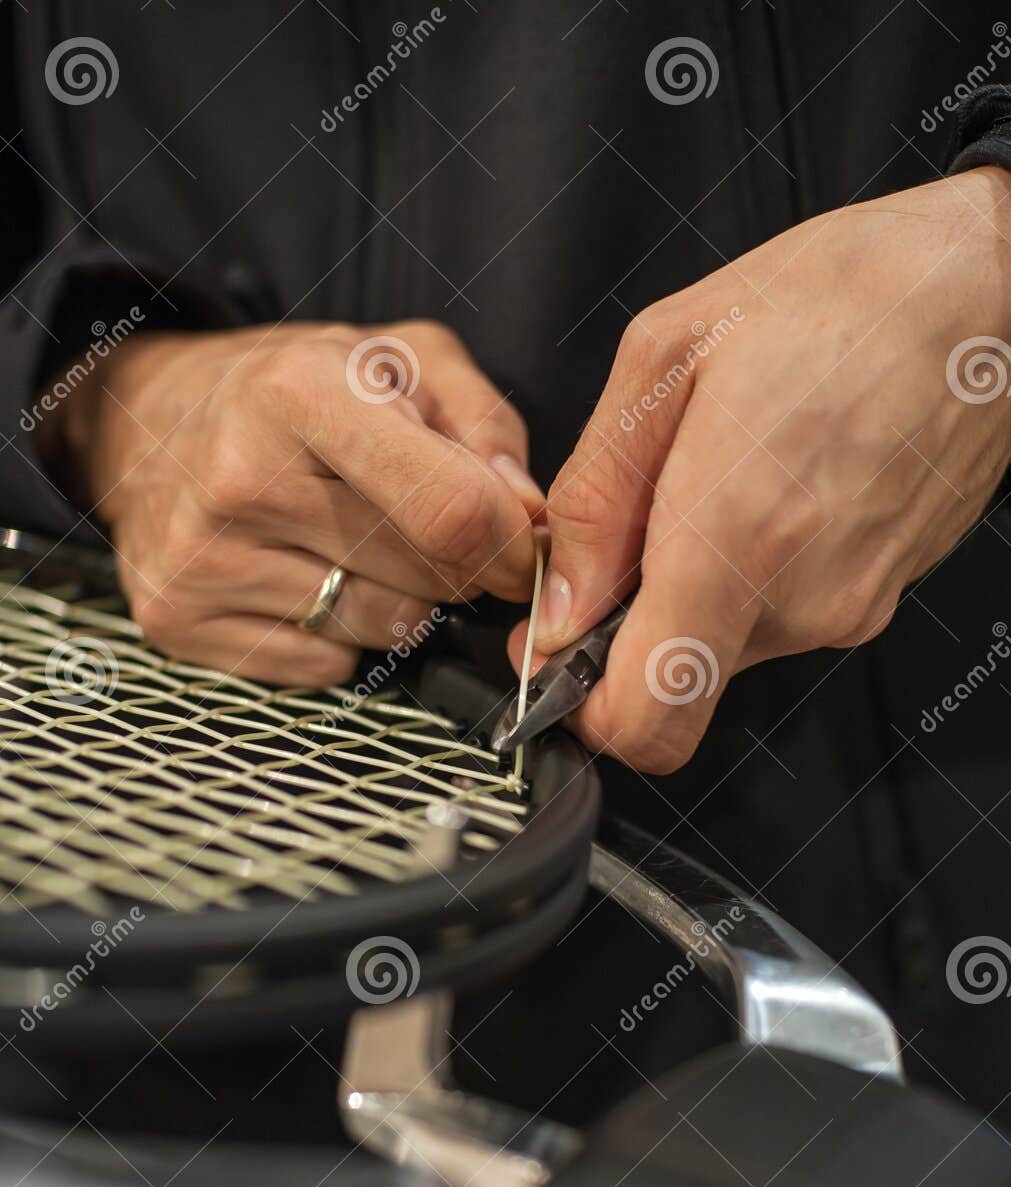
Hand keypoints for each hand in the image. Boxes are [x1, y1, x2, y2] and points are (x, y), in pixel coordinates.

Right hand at [47, 320, 541, 684]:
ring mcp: (201, 557)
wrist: (145, 418)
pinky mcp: (178, 619)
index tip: (523, 549)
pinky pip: (323, 667)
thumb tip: (528, 520)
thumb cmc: (290, 388)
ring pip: (381, 630)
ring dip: (398, 601)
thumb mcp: (396, 358)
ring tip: (353, 543)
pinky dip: (338, 637)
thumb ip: (483, 424)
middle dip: (456, 567)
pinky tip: (304, 577)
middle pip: (424, 579)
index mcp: (299, 393)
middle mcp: (240, 477)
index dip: (511, 545)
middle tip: (428, 532)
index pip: (450, 511)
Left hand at [513, 168, 1010, 771]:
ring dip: (698, 583)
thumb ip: (595, 499)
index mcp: (735, 538)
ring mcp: (846, 611)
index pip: (645, 721)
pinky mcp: (874, 603)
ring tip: (725, 474)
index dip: (585, 707)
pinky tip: (774, 484)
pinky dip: (751, 571)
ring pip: (723, 647)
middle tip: (643, 518)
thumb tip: (560, 606)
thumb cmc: (840, 298)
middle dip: (635, 620)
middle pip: (675, 684)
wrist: (991, 293)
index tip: (563, 649)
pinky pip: (778, 617)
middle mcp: (798, 602)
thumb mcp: (667, 355)